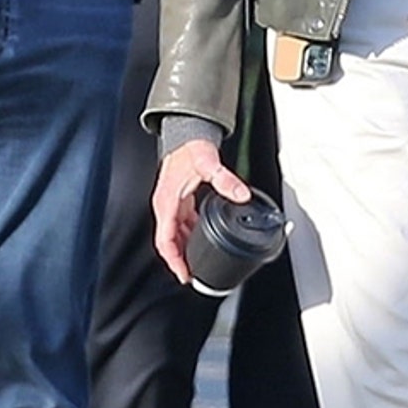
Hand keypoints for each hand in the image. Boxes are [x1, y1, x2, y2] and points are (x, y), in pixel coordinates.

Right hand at [151, 137, 251, 285]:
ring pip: (175, 233)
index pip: (165, 240)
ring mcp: (171, 203)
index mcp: (167, 202)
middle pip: (168, 241)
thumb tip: (242, 195)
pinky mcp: (178, 199)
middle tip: (193, 274)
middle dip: (179, 259)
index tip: (184, 274)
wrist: (187, 133)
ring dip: (184, 248)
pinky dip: (189, 234)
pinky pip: (181, 223)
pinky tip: (201, 237)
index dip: (174, 260)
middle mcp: (165, 205)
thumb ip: (226, 180)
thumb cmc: (190, 147)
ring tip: (197, 261)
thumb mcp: (209, 164)